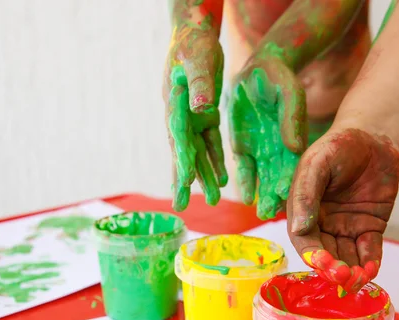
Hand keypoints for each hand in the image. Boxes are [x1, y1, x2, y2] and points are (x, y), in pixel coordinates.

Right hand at [163, 25, 226, 211]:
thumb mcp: (197, 60)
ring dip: (204, 176)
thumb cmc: (193, 43)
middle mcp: (181, 117)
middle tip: (181, 206)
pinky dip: (216, 160)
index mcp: (175, 105)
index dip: (181, 160)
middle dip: (183, 180)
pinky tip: (223, 179)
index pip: (178, 137)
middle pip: (182, 153)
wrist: (194, 35)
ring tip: (214, 200)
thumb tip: (201, 109)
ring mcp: (192, 119)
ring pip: (198, 153)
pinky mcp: (204, 117)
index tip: (184, 182)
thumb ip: (199, 84)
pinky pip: (211, 143)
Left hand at [228, 52, 306, 219]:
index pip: (295, 162)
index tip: (287, 194)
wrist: (254, 70)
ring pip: (263, 178)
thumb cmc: (276, 76)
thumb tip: (295, 147)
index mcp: (294, 136)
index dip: (291, 178)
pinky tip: (247, 198)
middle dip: (277, 195)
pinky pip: (244, 169)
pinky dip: (246, 182)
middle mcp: (279, 149)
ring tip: (262, 212)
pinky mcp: (243, 149)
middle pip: (280, 176)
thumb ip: (291, 116)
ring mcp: (261, 151)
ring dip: (263, 194)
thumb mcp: (287, 91)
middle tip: (273, 212)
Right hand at [287, 127, 398, 292]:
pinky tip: (371, 270)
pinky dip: (370, 263)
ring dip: (351, 272)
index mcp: (303, 210)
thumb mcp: (318, 162)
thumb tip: (299, 228)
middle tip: (343, 276)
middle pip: (325, 253)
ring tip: (358, 279)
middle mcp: (322, 223)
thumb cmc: (339, 145)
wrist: (373, 136)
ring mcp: (346, 227)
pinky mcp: (369, 227)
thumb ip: (306, 193)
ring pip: (346, 257)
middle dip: (332, 268)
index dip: (312, 254)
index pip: (304, 239)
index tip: (323, 262)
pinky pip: (369, 250)